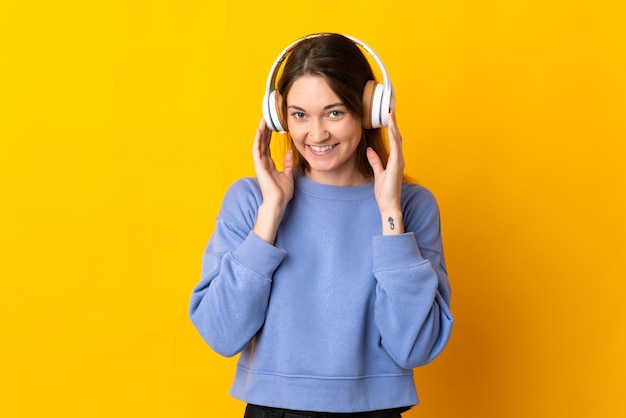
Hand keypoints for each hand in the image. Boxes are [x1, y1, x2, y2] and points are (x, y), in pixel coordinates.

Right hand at [252, 118, 293, 242]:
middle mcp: (263, 163)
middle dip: (264, 131)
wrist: (278, 202)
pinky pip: (257, 150)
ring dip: (260, 132)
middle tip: (265, 119)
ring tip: (262, 121)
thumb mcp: (288, 175)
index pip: (267, 146)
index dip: (268, 136)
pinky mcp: (259, 166)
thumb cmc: (282, 192)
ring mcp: (260, 164)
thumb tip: (289, 152)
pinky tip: (260, 131)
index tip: (271, 126)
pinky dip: (258, 140)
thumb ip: (287, 163)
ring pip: (258, 144)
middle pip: (262, 143)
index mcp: (269, 165)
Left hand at [366, 109, 404, 233]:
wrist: (389, 205)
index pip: (393, 139)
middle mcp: (399, 159)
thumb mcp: (378, 173)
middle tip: (390, 107)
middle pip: (396, 136)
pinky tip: (391, 129)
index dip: (391, 126)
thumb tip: (370, 150)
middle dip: (393, 122)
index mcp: (395, 160)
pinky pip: (396, 149)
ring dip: (394, 126)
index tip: (388, 114)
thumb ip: (375, 161)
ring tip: (391, 113)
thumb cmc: (385, 193)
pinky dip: (393, 138)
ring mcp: (399, 162)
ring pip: (397, 139)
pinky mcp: (396, 166)